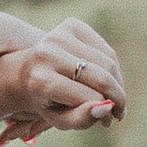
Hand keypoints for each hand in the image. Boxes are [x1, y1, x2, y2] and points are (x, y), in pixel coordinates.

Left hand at [0, 26, 124, 144]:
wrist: (27, 72)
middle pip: (101, 77)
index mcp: (40, 80)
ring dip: (118, 82)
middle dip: (116, 96)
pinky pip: (106, 49)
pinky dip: (112, 66)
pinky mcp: (72, 25)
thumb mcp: (57, 118)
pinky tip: (108, 79)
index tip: (109, 121)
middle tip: (120, 112)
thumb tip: (106, 109)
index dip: (103, 111)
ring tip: (115, 98)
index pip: (88, 97)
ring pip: (108, 61)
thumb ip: (80, 119)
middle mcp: (47, 53)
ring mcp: (59, 35)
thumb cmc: (44, 99)